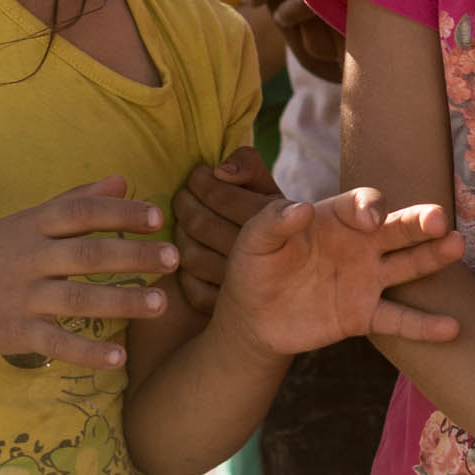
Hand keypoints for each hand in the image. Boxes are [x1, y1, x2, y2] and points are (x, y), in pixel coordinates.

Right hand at [0, 177, 178, 368]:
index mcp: (31, 226)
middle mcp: (27, 258)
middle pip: (85, 254)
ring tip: (161, 304)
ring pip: (77, 299)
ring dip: (121, 302)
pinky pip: (56, 343)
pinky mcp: (15, 333)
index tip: (156, 216)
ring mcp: (21, 297)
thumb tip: (123, 180)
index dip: (118, 213)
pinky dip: (87, 351)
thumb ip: (75, 202)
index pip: (79, 213)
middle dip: (132, 256)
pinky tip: (119, 358)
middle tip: (173, 257)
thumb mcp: (25, 223)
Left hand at [170, 147, 280, 313]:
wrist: (295, 287)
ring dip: (180, 233)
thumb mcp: (267, 189)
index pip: (221, 197)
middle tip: (183, 194)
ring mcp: (239, 287)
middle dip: (185, 202)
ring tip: (183, 223)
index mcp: (271, 221)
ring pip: (189, 255)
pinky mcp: (223, 309)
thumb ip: (248, 166)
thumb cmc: (272, 221)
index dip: (200, 181)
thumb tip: (220, 172)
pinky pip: (190, 288)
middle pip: (199, 224)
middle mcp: (258, 257)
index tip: (197, 175)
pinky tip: (188, 257)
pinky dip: (184, 272)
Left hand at [220, 188, 463, 355]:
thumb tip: (301, 208)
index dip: (370, 206)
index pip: (362, 203)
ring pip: (408, 266)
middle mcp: (358, 245)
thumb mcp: (254, 241)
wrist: (252, 317)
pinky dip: (424, 325)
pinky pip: (399, 320)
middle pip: (397, 228)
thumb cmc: (254, 267)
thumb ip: (273, 222)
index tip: (369, 219)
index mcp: (332, 219)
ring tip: (458, 246)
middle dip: (419, 221)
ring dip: (433, 257)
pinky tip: (452, 327)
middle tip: (439, 219)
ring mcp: (366, 280)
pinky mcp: (364, 315)